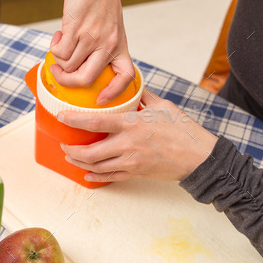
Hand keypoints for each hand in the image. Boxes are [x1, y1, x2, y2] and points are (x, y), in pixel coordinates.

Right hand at [51, 0, 132, 104]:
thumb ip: (102, 48)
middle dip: (67, 81)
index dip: (114, 93)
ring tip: (60, 44)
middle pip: (85, 79)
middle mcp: (107, 46)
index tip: (101, 101)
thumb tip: (79, 67)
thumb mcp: (112, 30)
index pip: (125, 76)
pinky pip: (59, 52)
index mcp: (119, 47)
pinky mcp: (75, 30)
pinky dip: (54, 47)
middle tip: (59, 73)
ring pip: (68, 66)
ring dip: (58, 60)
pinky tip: (58, 36)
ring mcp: (91, 38)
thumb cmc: (102, 3)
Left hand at [59, 90, 218, 181]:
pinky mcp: (135, 174)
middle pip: (89, 153)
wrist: (200, 158)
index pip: (95, 122)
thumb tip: (130, 85)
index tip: (61, 117)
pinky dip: (94, 176)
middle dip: (71, 150)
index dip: (74, 120)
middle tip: (64, 144)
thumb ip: (142, 96)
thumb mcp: (163, 105)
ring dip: (78, 163)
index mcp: (132, 124)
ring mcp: (130, 162)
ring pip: (96, 167)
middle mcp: (127, 145)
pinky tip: (86, 174)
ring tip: (70, 157)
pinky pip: (109, 178)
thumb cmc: (183, 130)